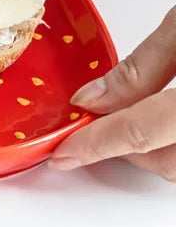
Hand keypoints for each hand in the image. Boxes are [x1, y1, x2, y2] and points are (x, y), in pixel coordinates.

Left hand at [48, 7, 175, 179]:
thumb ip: (141, 66)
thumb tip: (92, 98)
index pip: (140, 133)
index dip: (95, 143)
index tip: (62, 154)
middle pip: (162, 160)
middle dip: (124, 146)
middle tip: (98, 121)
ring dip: (152, 150)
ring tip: (132, 118)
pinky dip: (170, 145)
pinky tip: (162, 124)